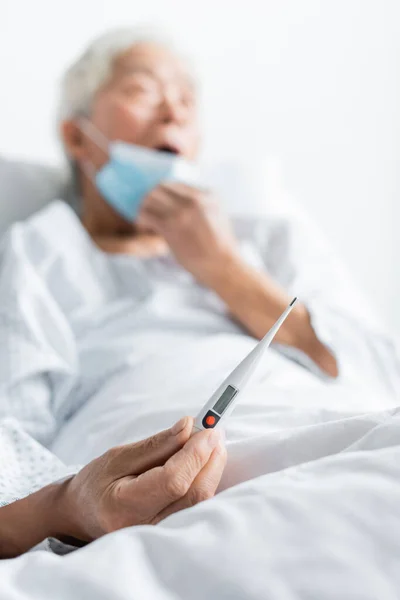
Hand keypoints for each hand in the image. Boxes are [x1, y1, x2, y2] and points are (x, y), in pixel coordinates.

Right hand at [58, 416, 225, 541]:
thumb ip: (157, 445)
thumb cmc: (96, 483)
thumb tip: (189, 426)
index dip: (195, 454)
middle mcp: (143, 527)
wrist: (81, 514)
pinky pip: (196, 507)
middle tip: (215, 432)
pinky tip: (203, 463)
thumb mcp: (119, 456)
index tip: (209, 430)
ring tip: (210, 444)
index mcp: (124, 506)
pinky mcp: (168, 533)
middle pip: (193, 494)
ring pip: (199, 503)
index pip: (172, 481)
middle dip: (210, 459)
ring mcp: (158, 535)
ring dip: (212, 469)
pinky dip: (204, 481)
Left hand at [137, 182, 238, 284]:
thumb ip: (200, 207)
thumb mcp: (216, 217)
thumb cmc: (220, 248)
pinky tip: (146, 231)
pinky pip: (146, 216)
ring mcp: (181, 211)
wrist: (222, 265)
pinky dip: (142, 222)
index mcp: (207, 195)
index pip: (176, 184)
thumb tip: (178, 206)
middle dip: (151, 200)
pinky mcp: (170, 226)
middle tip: (149, 213)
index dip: (164, 194)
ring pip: (150, 199)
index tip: (160, 206)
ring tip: (146, 223)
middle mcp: (194, 199)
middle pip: (160, 187)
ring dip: (144, 210)